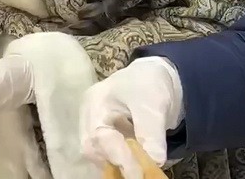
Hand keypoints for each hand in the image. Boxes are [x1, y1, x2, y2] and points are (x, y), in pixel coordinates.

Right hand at [80, 57, 182, 178]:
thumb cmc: (150, 84)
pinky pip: (106, 154)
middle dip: (113, 163)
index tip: (138, 175)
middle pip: (91, 147)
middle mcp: (89, 116)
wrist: (155, 76)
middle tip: (139, 174)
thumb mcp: (154, 104)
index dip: (118, 158)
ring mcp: (95, 125)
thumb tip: (155, 161)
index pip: (99, 135)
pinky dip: (120, 163)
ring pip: (97, 154)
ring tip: (139, 171)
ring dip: (116, 166)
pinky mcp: (105, 135)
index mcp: (96, 102)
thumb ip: (152, 131)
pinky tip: (135, 167)